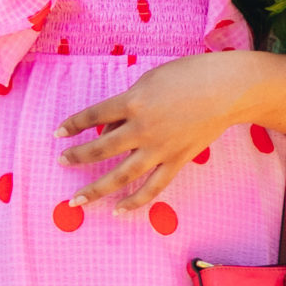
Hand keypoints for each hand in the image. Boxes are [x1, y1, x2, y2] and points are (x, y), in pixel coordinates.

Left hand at [55, 54, 245, 211]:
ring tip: (77, 200)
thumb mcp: (150, 80)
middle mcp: (141, 129)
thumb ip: (128, 104)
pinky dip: (135, 201)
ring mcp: (159, 149)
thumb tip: (109, 126)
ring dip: (96, 189)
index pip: (93, 116)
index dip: (72, 125)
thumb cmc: (189, 75)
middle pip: (101, 149)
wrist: (227, 89)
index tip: (58, 134)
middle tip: (61, 163)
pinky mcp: (176, 161)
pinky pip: (152, 187)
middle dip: (77, 157)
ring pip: (121, 176)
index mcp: (132, 102)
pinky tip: (118, 210)